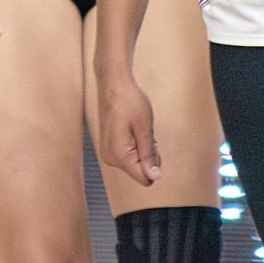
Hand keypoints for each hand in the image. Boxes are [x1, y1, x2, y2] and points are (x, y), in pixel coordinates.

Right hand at [96, 67, 161, 184]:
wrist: (112, 83)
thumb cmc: (130, 101)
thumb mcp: (145, 128)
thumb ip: (149, 155)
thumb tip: (155, 178)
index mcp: (119, 155)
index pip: (145, 179)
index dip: (155, 164)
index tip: (152, 143)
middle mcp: (110, 158)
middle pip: (141, 171)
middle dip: (149, 155)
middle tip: (145, 132)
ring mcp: (108, 153)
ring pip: (136, 163)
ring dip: (143, 148)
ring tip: (138, 128)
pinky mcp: (109, 147)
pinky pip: (130, 156)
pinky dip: (136, 145)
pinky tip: (132, 128)